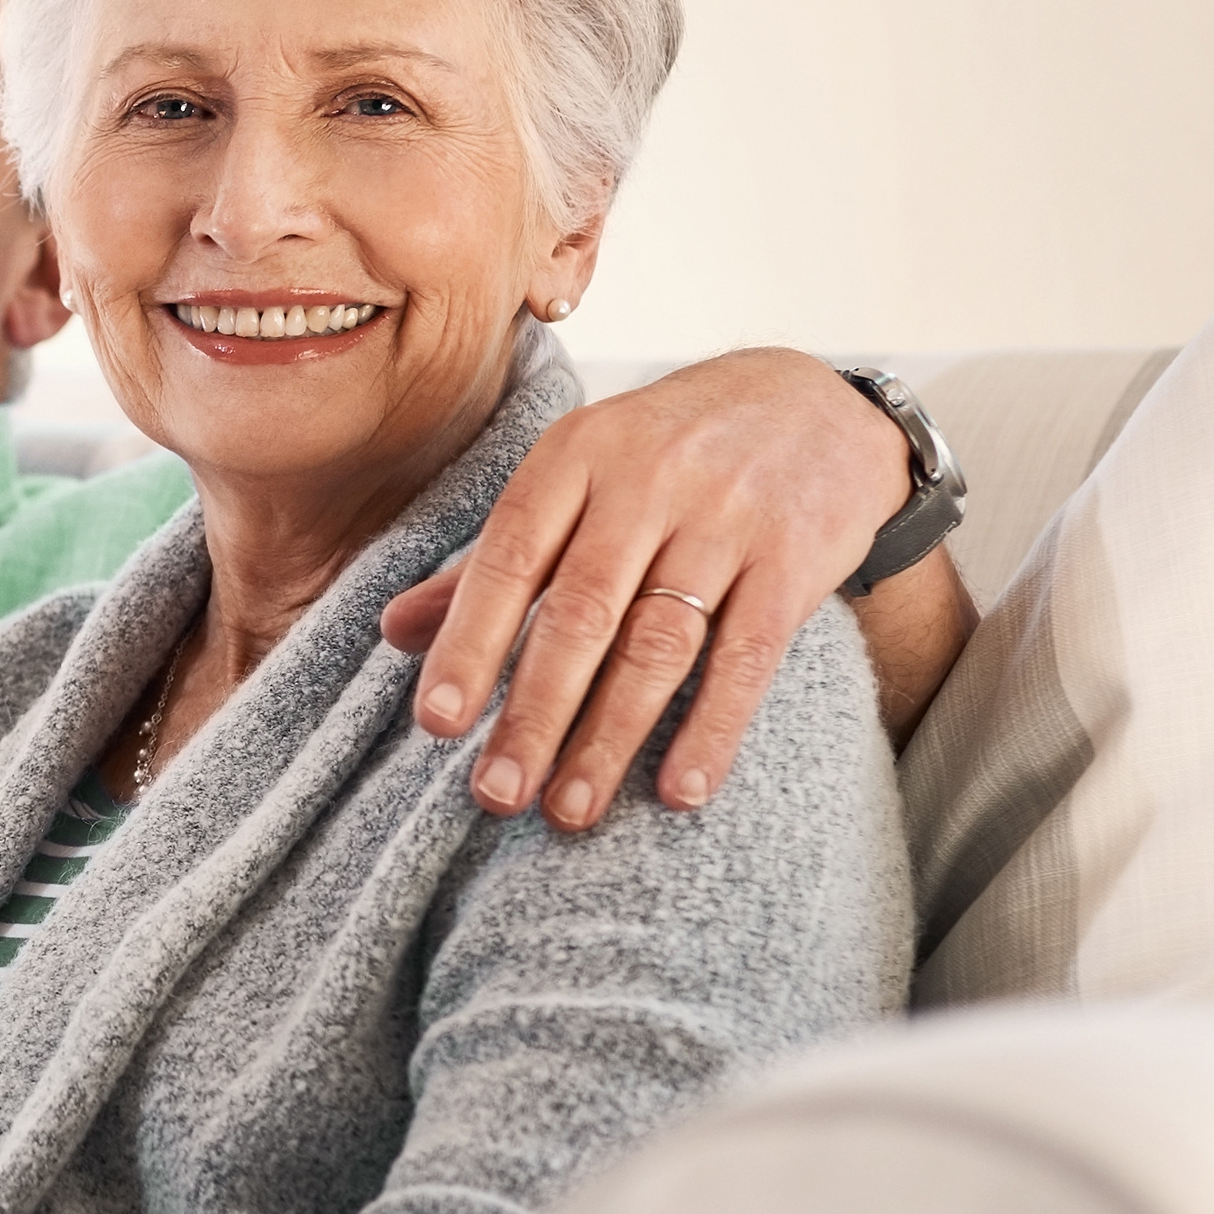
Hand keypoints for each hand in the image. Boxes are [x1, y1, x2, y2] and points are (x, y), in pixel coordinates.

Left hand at [384, 346, 912, 827]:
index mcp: (576, 456)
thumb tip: (395, 631)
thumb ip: (496, 558)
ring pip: (658, 644)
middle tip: (497, 793)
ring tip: (569, 809)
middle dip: (534, 712)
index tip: (438, 724)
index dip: (469, 644)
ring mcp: (726, 518)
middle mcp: (648, 481)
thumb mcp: (579, 476)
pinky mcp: (795, 557)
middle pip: (581, 614)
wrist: (818, 404)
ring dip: (610, 737)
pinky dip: (712, 727)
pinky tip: (680, 790)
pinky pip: (748, 656)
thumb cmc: (671, 454)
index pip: (510, 560)